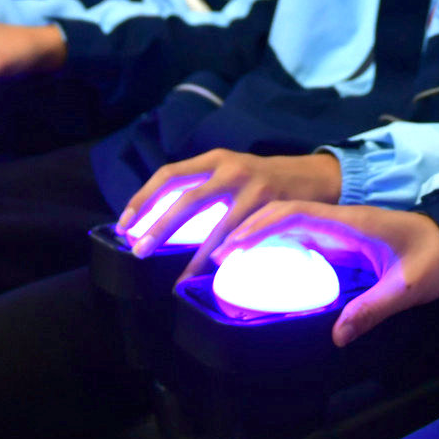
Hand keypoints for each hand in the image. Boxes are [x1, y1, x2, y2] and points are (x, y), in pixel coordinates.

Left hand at [116, 150, 343, 256]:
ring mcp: (251, 186)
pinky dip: (226, 255)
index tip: (125, 223)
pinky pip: (242, 236)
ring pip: (215, 225)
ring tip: (180, 280)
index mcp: (213, 159)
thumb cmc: (262, 181)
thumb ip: (201, 188)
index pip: (168, 174)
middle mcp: (229, 167)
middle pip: (185, 198)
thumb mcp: (230, 173)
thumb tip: (160, 219)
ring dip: (194, 256)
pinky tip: (215, 271)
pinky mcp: (271, 205)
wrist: (314, 175)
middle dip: (159, 228)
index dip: (144, 198)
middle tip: (139, 252)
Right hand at [199, 203, 438, 346]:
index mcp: (353, 224)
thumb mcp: (410, 288)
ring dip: (258, 234)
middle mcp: (341, 221)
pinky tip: (260, 263)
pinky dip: (275, 243)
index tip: (231, 245)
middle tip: (216, 258)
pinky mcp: (344, 239)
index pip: (297, 214)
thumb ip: (374, 309)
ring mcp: (341, 228)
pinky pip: (302, 235)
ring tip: (227, 260)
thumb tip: (336, 336)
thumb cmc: (436, 260)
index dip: (261, 227)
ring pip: (290, 222)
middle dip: (248, 230)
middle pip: (285, 214)